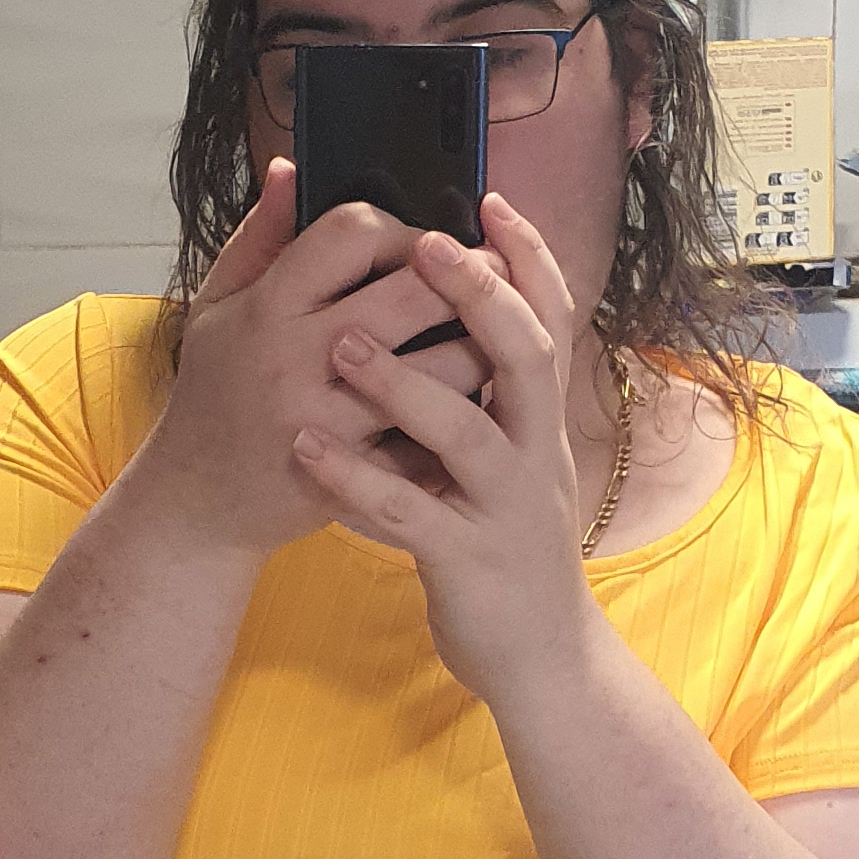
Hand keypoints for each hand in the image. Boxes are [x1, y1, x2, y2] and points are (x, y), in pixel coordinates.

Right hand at [143, 158, 502, 560]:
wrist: (196, 501)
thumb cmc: (212, 395)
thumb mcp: (215, 306)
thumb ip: (257, 238)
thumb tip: (289, 169)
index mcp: (269, 306)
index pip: (355, 232)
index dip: (403, 226)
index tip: (424, 243)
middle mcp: (299, 358)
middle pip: (411, 293)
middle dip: (466, 276)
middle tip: (494, 274)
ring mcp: (331, 420)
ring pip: (438, 371)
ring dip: (481, 350)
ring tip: (498, 340)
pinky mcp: (356, 475)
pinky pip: (430, 440)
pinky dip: (460, 421)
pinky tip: (477, 407)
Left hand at [289, 192, 594, 700]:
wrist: (541, 657)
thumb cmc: (504, 546)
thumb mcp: (507, 464)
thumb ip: (485, 397)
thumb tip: (450, 324)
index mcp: (541, 424)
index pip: (551, 323)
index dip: (528, 261)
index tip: (490, 201)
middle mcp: (537, 455)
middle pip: (526, 358)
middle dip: (480, 295)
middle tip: (426, 245)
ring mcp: (508, 510)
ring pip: (469, 434)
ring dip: (406, 383)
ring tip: (342, 345)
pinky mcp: (469, 563)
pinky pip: (412, 516)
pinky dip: (358, 480)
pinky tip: (307, 451)